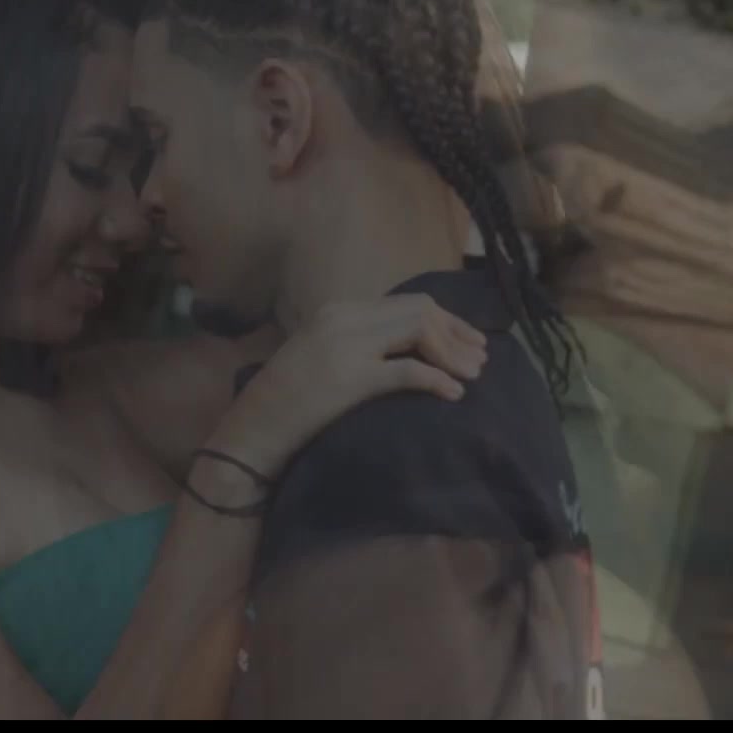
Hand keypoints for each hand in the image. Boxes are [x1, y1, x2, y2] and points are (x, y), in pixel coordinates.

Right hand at [203, 294, 487, 480]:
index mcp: (339, 311)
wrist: (252, 430)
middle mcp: (343, 318)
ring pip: (419, 330)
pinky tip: (453, 394)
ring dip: (453, 353)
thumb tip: (411, 352)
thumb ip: (361, 345)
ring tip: (472, 376)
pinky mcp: (349, 378)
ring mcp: (346, 345)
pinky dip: (438, 380)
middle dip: (457, 332)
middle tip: (480, 360)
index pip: (407, 302)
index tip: (468, 343)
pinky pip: (408, 370)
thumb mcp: (324, 359)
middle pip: (420, 310)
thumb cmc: (287, 404)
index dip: (446, 321)